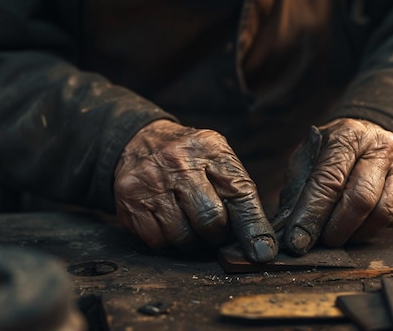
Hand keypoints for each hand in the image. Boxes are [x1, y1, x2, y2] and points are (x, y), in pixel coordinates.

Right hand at [114, 119, 276, 261]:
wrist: (139, 142)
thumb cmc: (189, 158)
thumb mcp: (218, 159)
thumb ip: (238, 192)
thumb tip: (258, 241)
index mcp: (211, 150)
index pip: (240, 194)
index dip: (253, 228)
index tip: (262, 251)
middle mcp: (179, 164)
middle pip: (210, 220)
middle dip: (218, 235)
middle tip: (215, 231)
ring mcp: (152, 184)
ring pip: (183, 236)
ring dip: (193, 240)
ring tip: (191, 223)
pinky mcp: (130, 204)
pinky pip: (158, 241)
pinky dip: (169, 240)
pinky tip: (169, 222)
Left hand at [281, 118, 392, 254]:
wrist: (373, 136)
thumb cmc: (335, 151)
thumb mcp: (311, 155)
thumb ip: (299, 185)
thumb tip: (286, 225)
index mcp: (348, 134)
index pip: (329, 179)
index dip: (312, 214)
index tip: (298, 240)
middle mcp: (380, 145)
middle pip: (360, 199)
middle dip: (336, 229)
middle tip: (320, 242)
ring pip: (382, 213)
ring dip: (355, 234)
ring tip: (338, 235)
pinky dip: (372, 230)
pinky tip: (357, 227)